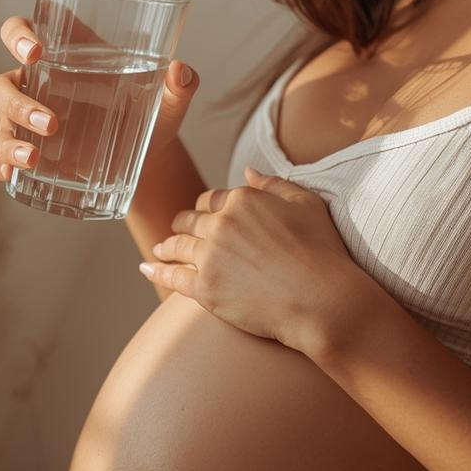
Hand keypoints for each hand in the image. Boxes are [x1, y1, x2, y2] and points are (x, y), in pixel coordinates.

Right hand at [0, 11, 200, 181]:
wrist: (149, 157)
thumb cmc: (153, 113)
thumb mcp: (168, 100)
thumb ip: (179, 84)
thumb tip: (182, 71)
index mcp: (65, 57)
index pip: (22, 32)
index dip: (18, 35)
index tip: (35, 51)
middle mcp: (40, 85)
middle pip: (2, 82)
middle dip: (16, 101)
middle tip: (51, 122)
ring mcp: (30, 120)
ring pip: (0, 121)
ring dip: (9, 139)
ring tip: (34, 158)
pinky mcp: (33, 150)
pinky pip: (2, 155)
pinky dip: (2, 163)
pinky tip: (11, 174)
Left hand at [141, 166, 372, 354]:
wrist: (322, 299)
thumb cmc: (321, 251)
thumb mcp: (306, 203)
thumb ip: (273, 184)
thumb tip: (248, 172)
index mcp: (243, 200)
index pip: (213, 199)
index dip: (207, 206)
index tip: (205, 213)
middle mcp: (221, 224)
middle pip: (191, 220)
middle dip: (183, 224)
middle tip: (178, 229)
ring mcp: (210, 256)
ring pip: (179, 246)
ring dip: (168, 245)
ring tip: (162, 249)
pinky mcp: (205, 288)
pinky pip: (173, 277)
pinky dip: (158, 272)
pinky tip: (148, 270)